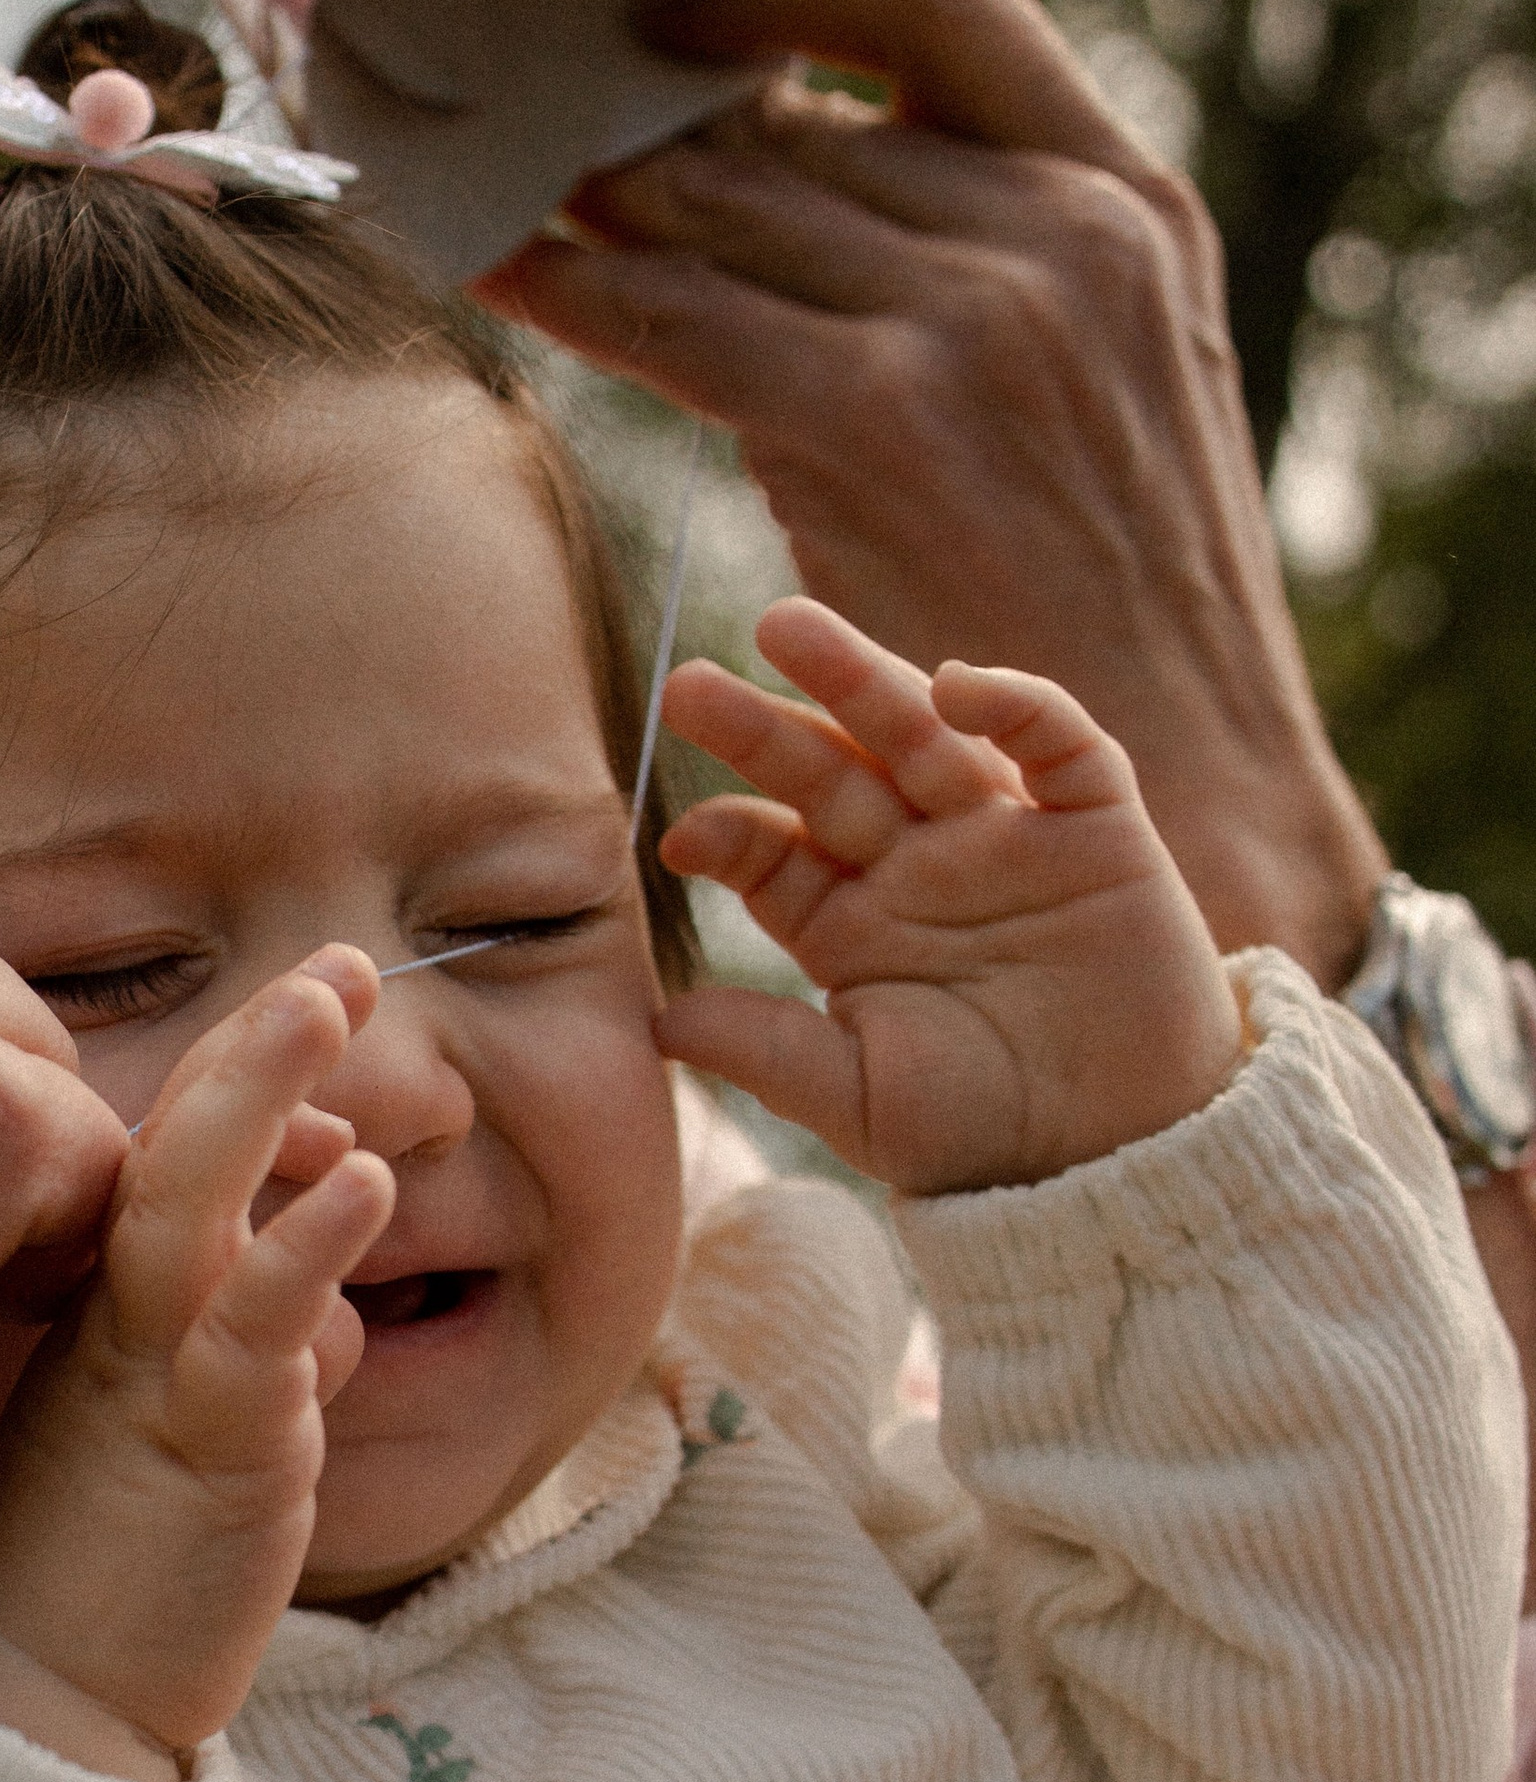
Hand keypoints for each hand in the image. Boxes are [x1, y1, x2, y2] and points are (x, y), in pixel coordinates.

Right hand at [0, 955, 395, 1776]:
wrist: (32, 1724)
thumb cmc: (104, 1589)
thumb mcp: (186, 1444)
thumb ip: (252, 1370)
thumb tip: (346, 1338)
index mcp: (92, 1304)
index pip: (153, 1156)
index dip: (238, 1083)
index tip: (322, 1032)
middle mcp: (102, 1315)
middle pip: (157, 1139)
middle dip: (252, 1042)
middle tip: (342, 968)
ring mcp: (139, 1370)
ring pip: (182, 1198)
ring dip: (258, 1088)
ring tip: (333, 995)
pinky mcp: (192, 1444)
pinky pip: (243, 1328)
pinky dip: (302, 1249)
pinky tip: (359, 1186)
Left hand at [478, 0, 1388, 986]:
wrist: (1177, 769)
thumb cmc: (1114, 600)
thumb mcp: (1115, 378)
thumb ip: (996, 258)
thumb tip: (799, 164)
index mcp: (1126, 198)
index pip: (939, 1)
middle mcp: (1052, 234)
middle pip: (790, 119)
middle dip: (647, 125)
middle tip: (538, 127)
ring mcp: (964, 322)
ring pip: (715, 207)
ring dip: (589, 196)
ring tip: (500, 184)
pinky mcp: (867, 421)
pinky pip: (671, 317)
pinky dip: (565, 283)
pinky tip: (497, 267)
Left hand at [657, 598, 1243, 1195]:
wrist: (1123, 1152)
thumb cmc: (983, 1131)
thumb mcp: (860, 1100)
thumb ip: (767, 1052)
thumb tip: (658, 1022)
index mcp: (849, 925)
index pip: (774, 853)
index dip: (728, 835)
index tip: (684, 841)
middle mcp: (915, 865)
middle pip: (829, 775)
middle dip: (765, 729)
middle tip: (691, 688)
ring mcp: (1002, 836)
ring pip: (923, 735)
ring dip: (861, 679)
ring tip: (788, 629)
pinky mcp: (1095, 826)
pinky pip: (1057, 743)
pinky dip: (1014, 704)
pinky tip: (956, 687)